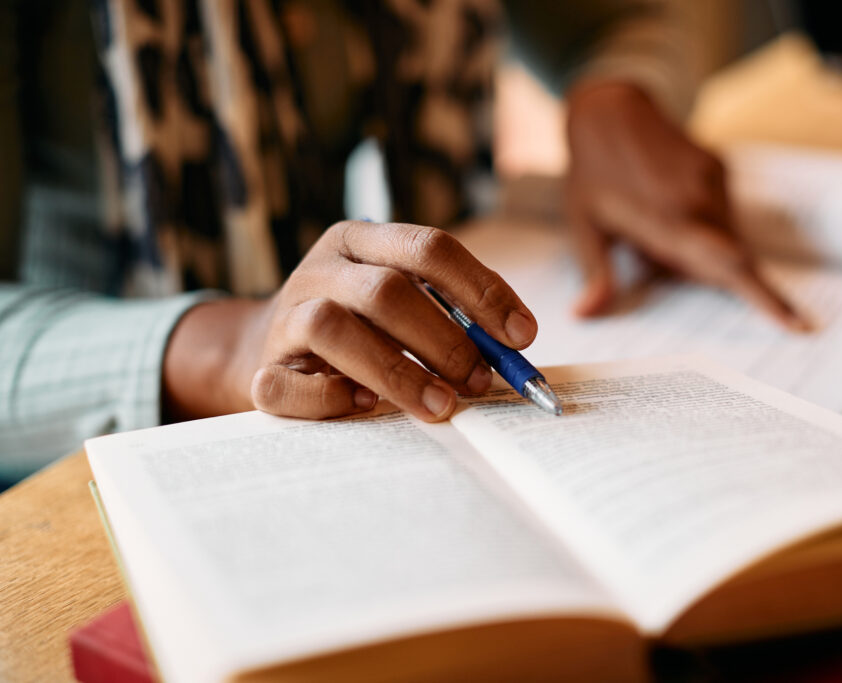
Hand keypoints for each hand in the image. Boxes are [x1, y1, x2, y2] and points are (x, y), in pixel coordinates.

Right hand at [162, 221, 536, 422]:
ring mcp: (286, 315)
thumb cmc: (360, 327)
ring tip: (441, 405)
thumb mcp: (404, 302)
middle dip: (444, 340)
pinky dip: (330, 398)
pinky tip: (366, 408)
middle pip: (386, 291)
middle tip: (480, 380)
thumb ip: (454, 314)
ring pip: (333, 328)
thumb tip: (516, 345)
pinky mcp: (261, 368)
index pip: (428, 248)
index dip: (480, 290)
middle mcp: (321, 268)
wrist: (268, 348)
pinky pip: (287, 384)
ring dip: (397, 372)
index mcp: (361, 241)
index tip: (521, 335)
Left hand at [565, 81, 805, 328]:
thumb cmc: (591, 173)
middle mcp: (700, 201)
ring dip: (698, 247)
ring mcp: (713, 181)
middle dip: (704, 273)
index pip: (729, 267)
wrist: (609, 110)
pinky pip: (722, 213)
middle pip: (728, 260)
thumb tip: (584, 315)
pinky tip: (664, 206)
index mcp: (669, 221)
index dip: (766, 298)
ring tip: (650, 223)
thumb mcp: (584, 226)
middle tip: (652, 248)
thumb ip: (595, 274)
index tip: (798, 325)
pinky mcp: (720, 168)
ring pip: (725, 237)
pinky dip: (702, 225)